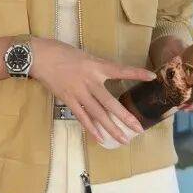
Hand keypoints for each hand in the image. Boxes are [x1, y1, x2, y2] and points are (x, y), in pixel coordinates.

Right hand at [30, 36, 155, 144]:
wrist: (40, 56)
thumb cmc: (62, 52)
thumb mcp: (85, 56)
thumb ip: (98, 67)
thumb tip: (110, 76)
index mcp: (96, 66)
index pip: (121, 70)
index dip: (137, 73)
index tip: (152, 77)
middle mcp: (90, 81)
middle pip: (110, 103)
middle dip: (126, 117)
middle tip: (139, 129)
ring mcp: (79, 92)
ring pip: (98, 114)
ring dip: (111, 128)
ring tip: (123, 139)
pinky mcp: (68, 99)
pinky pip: (81, 117)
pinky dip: (91, 128)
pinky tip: (100, 138)